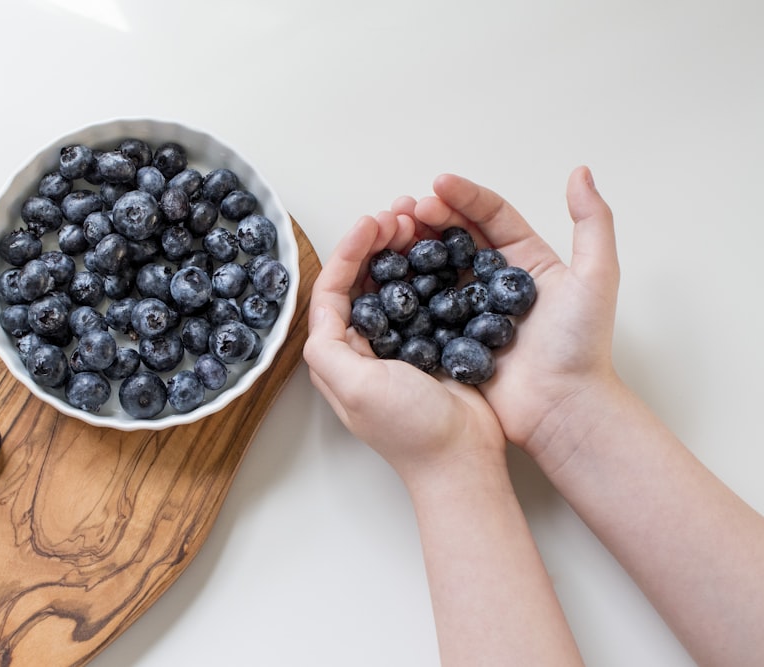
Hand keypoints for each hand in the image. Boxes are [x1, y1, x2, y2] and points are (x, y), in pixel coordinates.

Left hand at [304, 210, 504, 482]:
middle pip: (360, 282)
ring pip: (391, 284)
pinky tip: (440, 251)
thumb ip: (327, 349)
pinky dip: (427, 270)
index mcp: (337, 356)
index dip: (348, 253)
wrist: (464, 459)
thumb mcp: (356, 388)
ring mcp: (397, 344)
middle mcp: (362, 347)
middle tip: (398, 215)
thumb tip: (319, 310)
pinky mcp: (430, 343)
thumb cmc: (411, 429)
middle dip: (374, 244)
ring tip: (417, 223)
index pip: (332, 291)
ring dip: (400, 251)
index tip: (372, 223)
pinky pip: (423, 296)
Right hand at [392, 166, 619, 461]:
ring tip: (391, 234)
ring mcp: (468, 309)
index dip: (463, 196)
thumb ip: (593, 222)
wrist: (561, 409)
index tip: (437, 185)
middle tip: (405, 209)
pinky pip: (422, 307)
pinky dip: (403, 287)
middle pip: (455, 236)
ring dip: (411, 246)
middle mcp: (493, 280)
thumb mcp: (597, 278)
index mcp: (524, 259)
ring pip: (433, 266)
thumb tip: (581, 172)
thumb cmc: (581, 348)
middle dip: (429, 217)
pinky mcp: (449, 337)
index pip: (490, 215)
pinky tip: (386, 273)